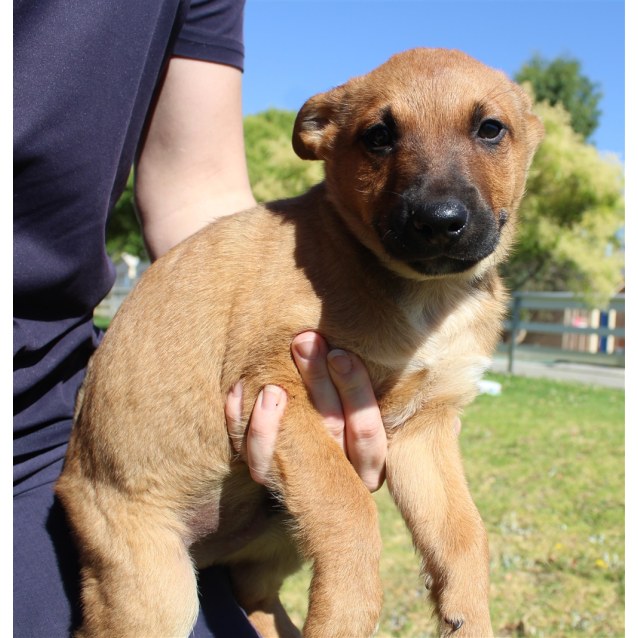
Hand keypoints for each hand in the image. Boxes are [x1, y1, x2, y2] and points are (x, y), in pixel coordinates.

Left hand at [226, 332, 386, 491]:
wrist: (320, 494)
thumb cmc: (347, 427)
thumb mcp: (362, 414)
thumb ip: (358, 388)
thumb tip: (339, 343)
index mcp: (370, 463)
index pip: (366, 431)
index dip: (355, 390)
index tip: (338, 353)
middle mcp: (342, 476)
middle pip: (331, 429)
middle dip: (318, 381)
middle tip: (304, 342)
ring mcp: (306, 481)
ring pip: (290, 454)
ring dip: (276, 416)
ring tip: (272, 385)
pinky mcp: (272, 479)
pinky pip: (255, 458)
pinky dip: (243, 424)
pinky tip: (239, 391)